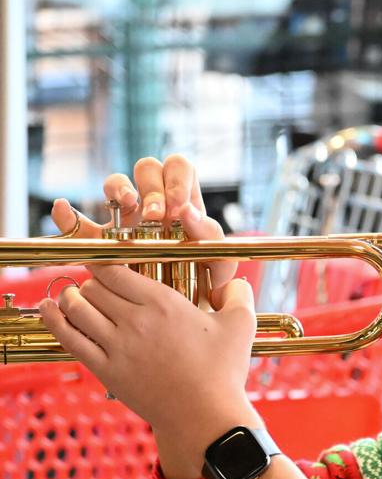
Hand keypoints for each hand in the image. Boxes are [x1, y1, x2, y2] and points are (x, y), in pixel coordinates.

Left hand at [38, 265, 259, 435]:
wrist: (204, 416)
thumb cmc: (223, 371)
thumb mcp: (242, 325)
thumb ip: (239, 295)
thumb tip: (237, 282)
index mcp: (164, 303)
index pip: (116, 270)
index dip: (105, 262)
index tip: (105, 262)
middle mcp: (135, 321)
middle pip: (93, 287)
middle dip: (91, 282)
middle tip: (97, 284)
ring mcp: (117, 347)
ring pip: (77, 308)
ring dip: (72, 297)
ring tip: (75, 296)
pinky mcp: (106, 370)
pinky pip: (69, 339)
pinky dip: (55, 320)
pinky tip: (49, 309)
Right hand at [50, 154, 236, 288]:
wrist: (184, 311)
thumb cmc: (207, 283)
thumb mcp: (219, 263)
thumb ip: (211, 236)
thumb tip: (187, 211)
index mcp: (183, 201)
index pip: (178, 167)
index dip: (176, 178)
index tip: (178, 207)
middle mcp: (153, 203)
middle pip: (146, 168)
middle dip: (151, 186)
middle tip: (155, 215)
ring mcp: (126, 219)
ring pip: (115, 183)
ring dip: (120, 188)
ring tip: (127, 206)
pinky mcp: (104, 242)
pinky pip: (80, 223)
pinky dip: (68, 215)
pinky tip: (63, 210)